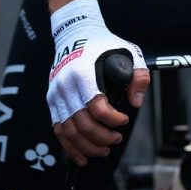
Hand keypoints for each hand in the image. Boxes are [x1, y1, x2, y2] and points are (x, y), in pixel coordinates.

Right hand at [45, 0, 147, 165]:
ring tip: (104, 150)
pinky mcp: (51, 100)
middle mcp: (66, 85)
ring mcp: (56, 94)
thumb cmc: (103, 44)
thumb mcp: (129, 51)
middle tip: (116, 139)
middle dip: (102, 137)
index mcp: (84, 72)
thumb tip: (135, 103)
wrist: (74, 33)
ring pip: (68, 132)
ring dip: (87, 147)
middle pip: (82, 124)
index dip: (113, 120)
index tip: (124, 120)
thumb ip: (139, 76)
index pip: (97, 107)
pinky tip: (83, 157)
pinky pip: (58, 130)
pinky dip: (69, 147)